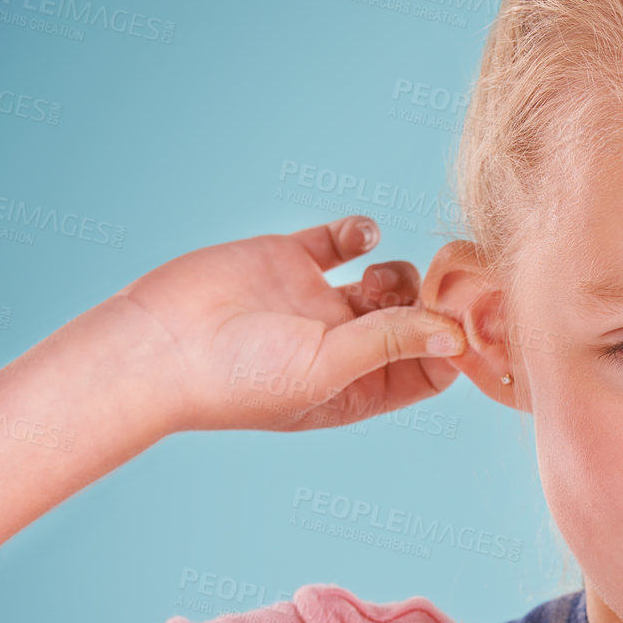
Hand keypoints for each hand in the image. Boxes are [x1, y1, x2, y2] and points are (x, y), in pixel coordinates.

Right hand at [104, 215, 468, 432]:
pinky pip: (341, 242)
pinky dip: (361, 233)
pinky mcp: (289, 261)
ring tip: (377, 281)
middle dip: (433, 304)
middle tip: (441, 287)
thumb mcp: (327, 369)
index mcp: (359, 389)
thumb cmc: (237, 380)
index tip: (466, 322)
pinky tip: (360, 237)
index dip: (453, 347)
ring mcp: (318, 303)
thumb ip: (392, 343)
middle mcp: (345, 347)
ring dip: (401, 273)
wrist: (157, 345)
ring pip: (389, 281)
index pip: (430, 369)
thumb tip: (457, 335)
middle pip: (417, 321)